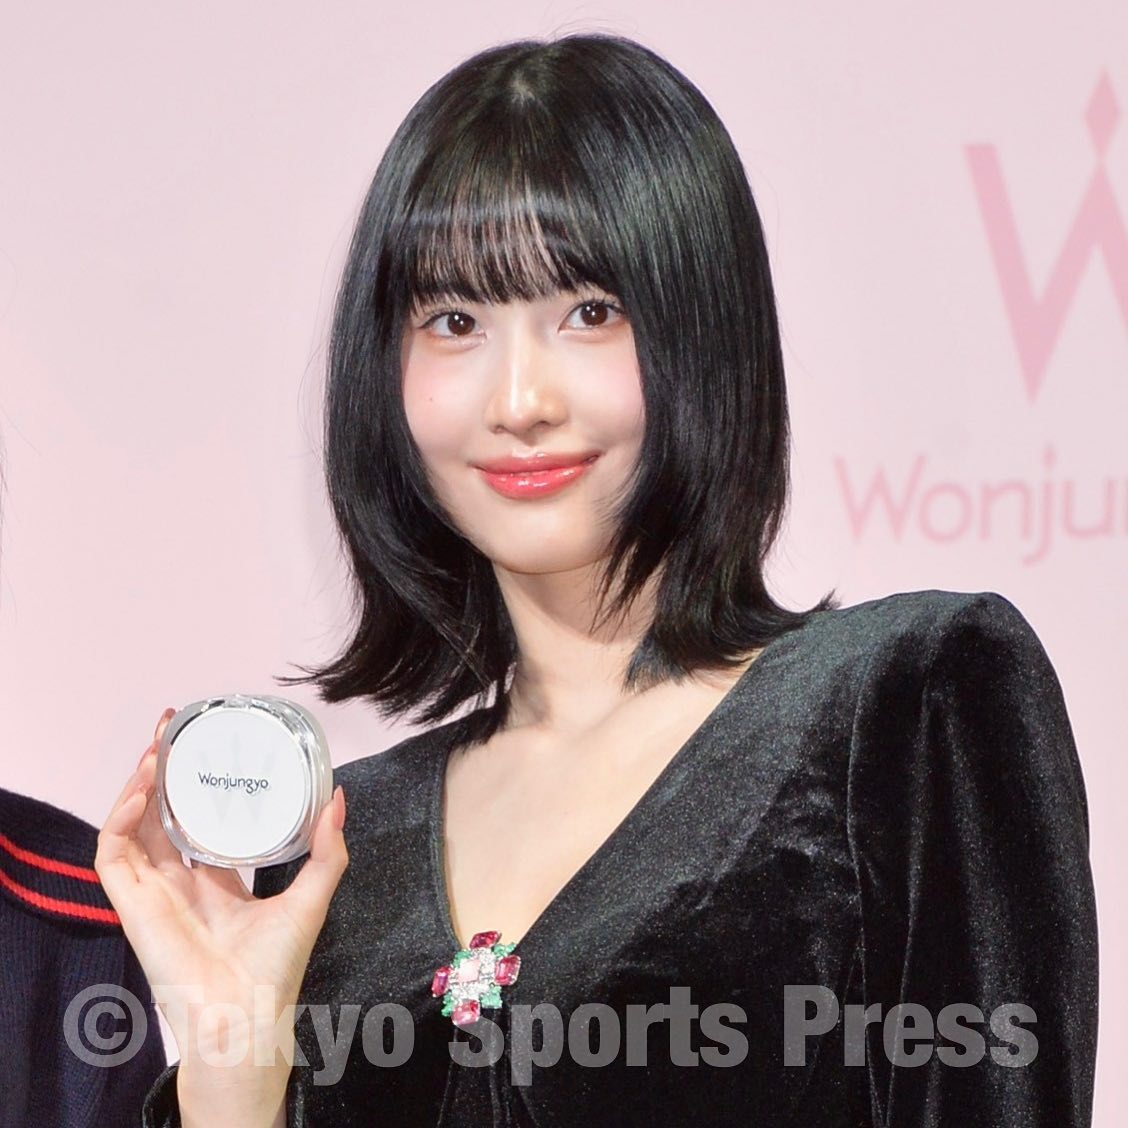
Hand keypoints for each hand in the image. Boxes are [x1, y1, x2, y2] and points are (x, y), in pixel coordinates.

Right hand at [95, 709, 348, 1125]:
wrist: (246, 1013)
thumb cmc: (276, 965)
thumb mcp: (312, 895)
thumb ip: (328, 849)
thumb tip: (338, 797)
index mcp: (215, 879)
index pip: (196, 821)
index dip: (194, 783)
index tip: (203, 743)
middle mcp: (179, 880)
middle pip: (160, 813)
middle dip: (161, 770)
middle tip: (171, 725)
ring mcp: (152, 890)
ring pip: (132, 825)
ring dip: (138, 784)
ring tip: (158, 747)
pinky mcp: (131, 903)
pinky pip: (112, 853)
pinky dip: (120, 817)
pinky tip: (144, 789)